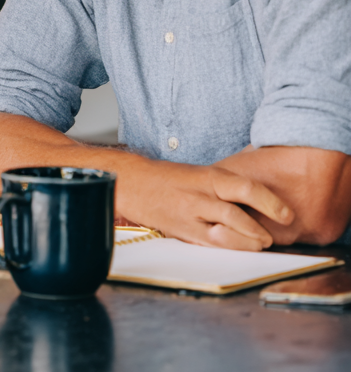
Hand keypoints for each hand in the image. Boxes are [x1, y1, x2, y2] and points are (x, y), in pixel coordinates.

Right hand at [118, 160, 293, 250]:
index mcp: (207, 176)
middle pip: (238, 216)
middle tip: (272, 235)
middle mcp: (200, 196)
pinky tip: (237, 248)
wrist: (133, 183)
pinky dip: (229, 248)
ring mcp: (190, 216)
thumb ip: (227, 183)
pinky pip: (212, 245)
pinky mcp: (184, 232)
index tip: (286, 214)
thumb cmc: (168, 177)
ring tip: (259, 243)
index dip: (270, 203)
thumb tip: (260, 191)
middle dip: (260, 230)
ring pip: (226, 234)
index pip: (246, 188)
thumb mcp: (200, 171)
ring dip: (248, 242)